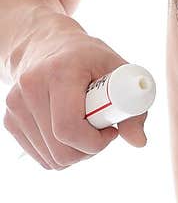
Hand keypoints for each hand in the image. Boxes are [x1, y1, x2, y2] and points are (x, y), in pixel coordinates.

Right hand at [4, 24, 148, 168]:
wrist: (44, 44)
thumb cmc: (87, 57)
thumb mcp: (116, 68)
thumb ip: (134, 105)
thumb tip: (139, 141)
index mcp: (60, 72)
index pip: (69, 128)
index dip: (95, 141)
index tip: (111, 130)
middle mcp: (32, 88)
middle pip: (60, 150)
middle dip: (89, 150)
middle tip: (101, 132)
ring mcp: (16, 105)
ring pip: (51, 159)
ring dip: (76, 153)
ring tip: (86, 127)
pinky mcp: (10, 120)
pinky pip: (41, 157)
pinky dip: (60, 153)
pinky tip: (69, 129)